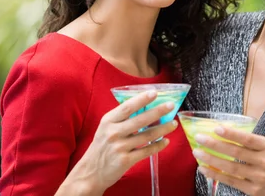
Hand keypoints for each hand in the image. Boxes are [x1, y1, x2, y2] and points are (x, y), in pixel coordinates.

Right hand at [62, 90, 177, 192]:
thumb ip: (122, 118)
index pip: (127, 107)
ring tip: (173, 124)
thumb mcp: (106, 128)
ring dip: (163, 129)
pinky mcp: (125, 160)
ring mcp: (120, 147)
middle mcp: (113, 133)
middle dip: (158, 111)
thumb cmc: (102, 146)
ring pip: (147, 135)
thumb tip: (145, 107)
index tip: (155, 92)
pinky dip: (158, 145)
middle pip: (140, 120)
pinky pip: (146, 151)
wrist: (91, 172)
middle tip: (171, 105)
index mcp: (108, 121)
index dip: (142, 99)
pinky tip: (166, 141)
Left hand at [193, 126, 264, 195]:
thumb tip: (224, 132)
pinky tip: (204, 168)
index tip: (216, 128)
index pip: (247, 139)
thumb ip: (251, 142)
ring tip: (197, 152)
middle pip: (236, 153)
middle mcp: (264, 162)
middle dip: (215, 145)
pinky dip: (216, 174)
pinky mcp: (252, 190)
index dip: (231, 134)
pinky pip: (230, 181)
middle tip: (199, 138)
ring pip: (231, 168)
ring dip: (212, 160)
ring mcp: (258, 177)